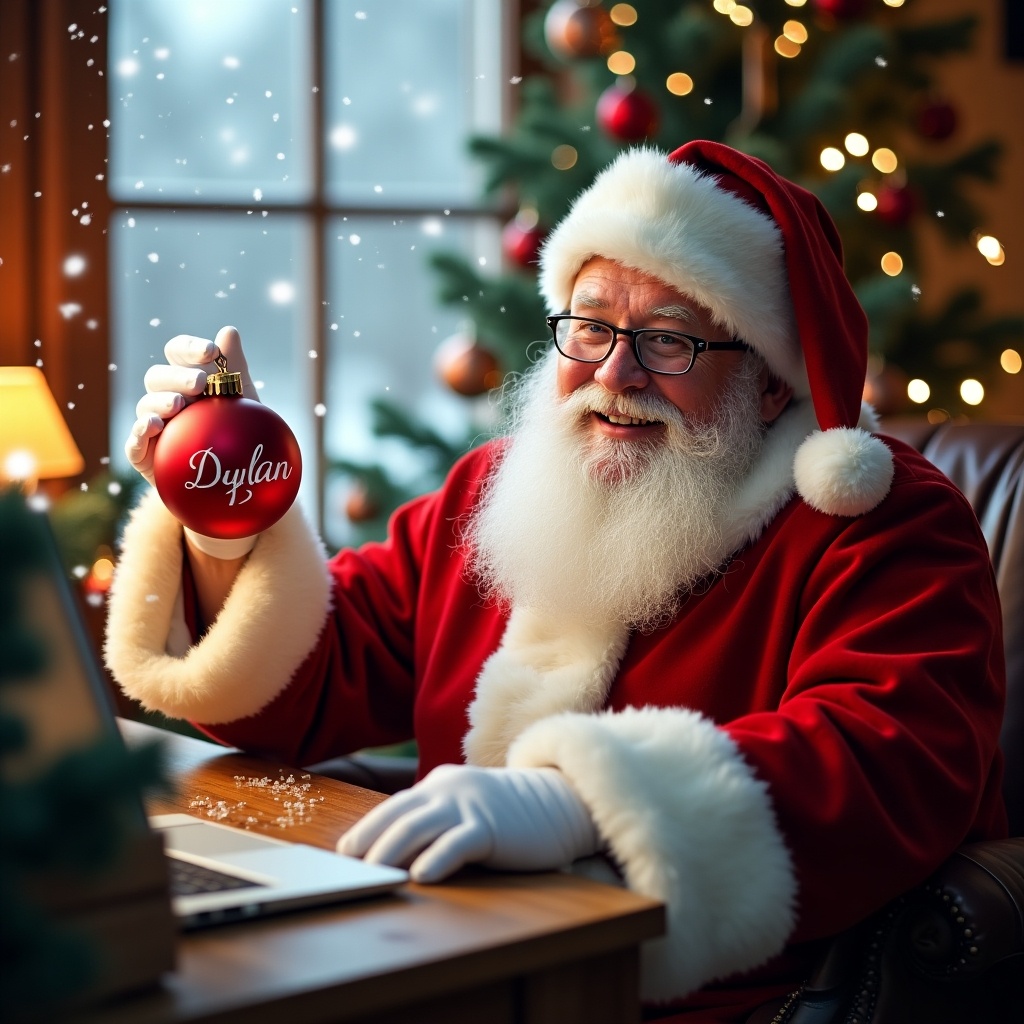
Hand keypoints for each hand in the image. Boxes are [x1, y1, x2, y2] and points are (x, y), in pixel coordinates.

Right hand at [125, 325, 261, 557]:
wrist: (233, 487)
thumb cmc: (237, 438)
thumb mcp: (243, 403)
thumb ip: (235, 368)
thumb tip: (228, 331)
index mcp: (186, 380)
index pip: (178, 354)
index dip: (190, 349)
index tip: (212, 352)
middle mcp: (165, 398)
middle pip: (158, 376)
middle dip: (178, 375)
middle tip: (202, 382)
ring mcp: (152, 426)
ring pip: (145, 405)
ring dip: (161, 401)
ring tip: (180, 405)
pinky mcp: (145, 455)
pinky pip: (135, 442)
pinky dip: (140, 432)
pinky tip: (153, 427)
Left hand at [336, 764, 599, 883]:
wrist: (558, 803)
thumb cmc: (507, 815)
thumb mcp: (465, 810)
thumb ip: (436, 822)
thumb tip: (396, 854)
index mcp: (439, 786)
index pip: (394, 807)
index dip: (366, 829)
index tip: (343, 852)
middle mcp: (448, 791)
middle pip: (397, 814)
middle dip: (368, 839)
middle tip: (346, 865)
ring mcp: (469, 807)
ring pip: (418, 826)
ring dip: (390, 850)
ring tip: (371, 872)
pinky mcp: (491, 827)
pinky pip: (457, 842)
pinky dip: (436, 858)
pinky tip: (421, 874)